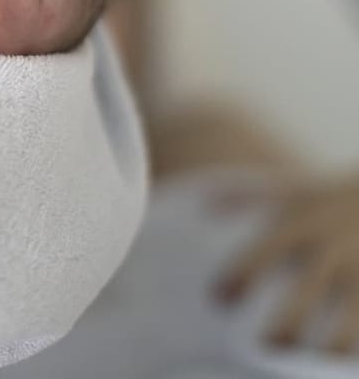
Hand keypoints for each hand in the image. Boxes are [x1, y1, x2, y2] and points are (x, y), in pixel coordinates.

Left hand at [217, 172, 358, 353]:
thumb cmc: (332, 197)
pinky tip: (347, 353)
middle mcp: (331, 247)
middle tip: (264, 346)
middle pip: (305, 294)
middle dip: (284, 327)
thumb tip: (204, 208)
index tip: (218, 299)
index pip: (262, 253)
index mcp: (302, 224)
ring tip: (313, 356)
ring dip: (330, 343)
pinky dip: (358, 343)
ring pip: (349, 320)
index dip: (238, 278)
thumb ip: (248, 198)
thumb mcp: (293, 190)